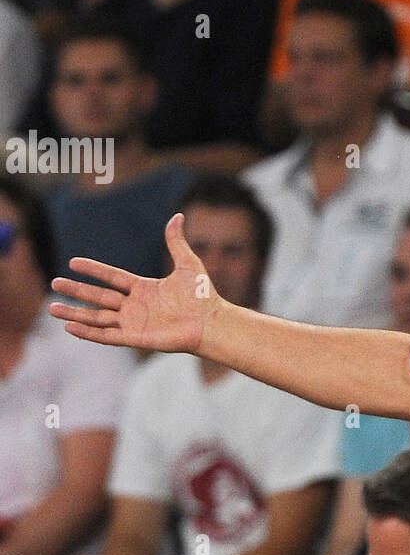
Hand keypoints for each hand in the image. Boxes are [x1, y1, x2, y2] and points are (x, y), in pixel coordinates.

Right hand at [49, 214, 218, 354]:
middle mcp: (135, 306)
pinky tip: (70, 327)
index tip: (73, 262)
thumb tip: (178, 216)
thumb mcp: (188, 263)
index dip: (94, 270)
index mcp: (144, 288)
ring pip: (97, 318)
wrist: (212, 322)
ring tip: (52, 309)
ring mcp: (133, 323)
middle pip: (99, 297)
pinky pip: (107, 336)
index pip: (112, 277)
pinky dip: (88, 333)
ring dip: (74, 313)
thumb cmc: (203, 296)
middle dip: (76, 291)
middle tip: (54, 283)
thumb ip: (176, 242)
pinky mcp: (135, 338)